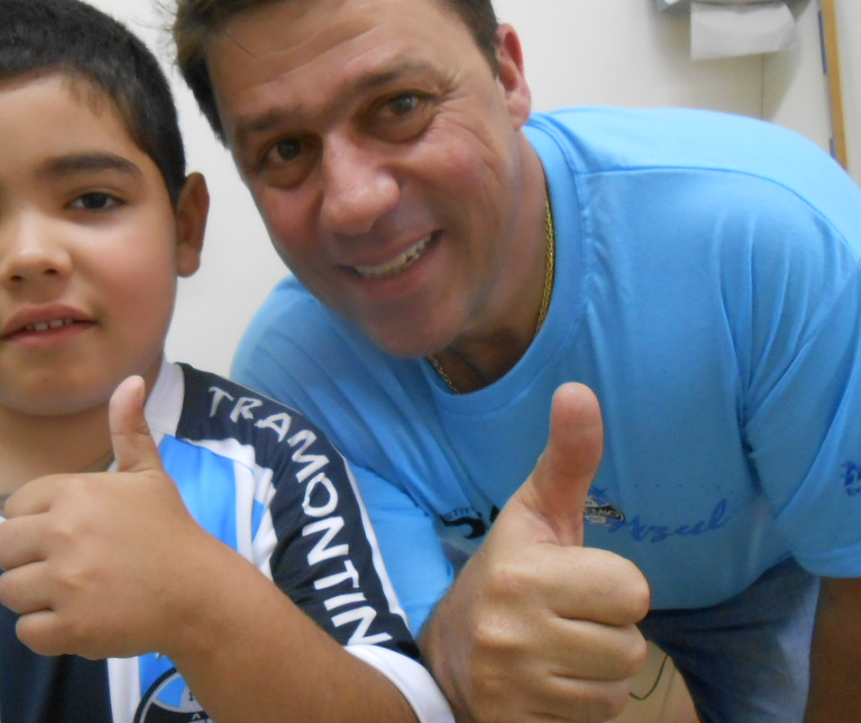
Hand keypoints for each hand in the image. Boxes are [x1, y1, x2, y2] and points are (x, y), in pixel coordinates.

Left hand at [0, 375, 214, 658]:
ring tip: (75, 591)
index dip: (38, 521)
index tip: (73, 532)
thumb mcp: (149, 475)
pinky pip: (26, 632)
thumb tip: (131, 379)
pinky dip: (47, 631)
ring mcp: (64, 583)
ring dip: (36, 595)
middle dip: (25, 557)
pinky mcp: (69, 627)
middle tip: (66, 564)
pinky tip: (79, 617)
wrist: (199, 591)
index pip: (15, 506)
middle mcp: (63, 533)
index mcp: (75, 493)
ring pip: (9, 590)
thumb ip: (129, 429)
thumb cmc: (170, 530)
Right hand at [421, 382, 650, 722]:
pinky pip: (593, 722)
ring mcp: (511, 687)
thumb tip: (580, 389)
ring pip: (615, 689)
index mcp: (521, 572)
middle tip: (567, 619)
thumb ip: (567, 458)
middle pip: (630, 645)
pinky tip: (548, 684)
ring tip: (557, 651)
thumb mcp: (535, 513)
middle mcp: (511, 632)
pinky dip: (579, 707)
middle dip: (607, 631)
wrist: (445, 650)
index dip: (612, 586)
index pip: (632, 591)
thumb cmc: (507, 571)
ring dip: (596, 673)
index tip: (575, 582)